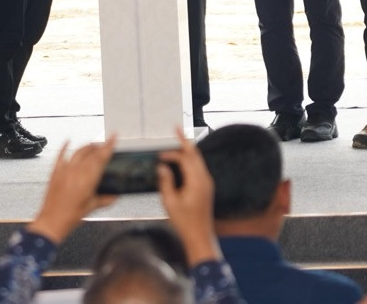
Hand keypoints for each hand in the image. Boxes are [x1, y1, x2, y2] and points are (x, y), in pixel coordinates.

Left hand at [25, 137, 117, 243]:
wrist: (52, 221)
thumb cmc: (70, 216)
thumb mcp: (91, 207)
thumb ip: (105, 199)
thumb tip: (114, 196)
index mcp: (88, 179)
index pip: (101, 157)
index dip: (109, 146)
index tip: (114, 137)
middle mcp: (76, 171)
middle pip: (90, 152)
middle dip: (100, 146)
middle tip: (105, 145)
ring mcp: (65, 170)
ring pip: (78, 151)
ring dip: (87, 146)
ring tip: (93, 146)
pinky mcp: (55, 172)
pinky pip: (60, 155)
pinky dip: (65, 147)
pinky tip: (67, 141)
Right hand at [158, 129, 218, 265]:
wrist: (200, 236)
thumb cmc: (184, 222)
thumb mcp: (170, 202)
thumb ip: (166, 182)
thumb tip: (162, 167)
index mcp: (196, 181)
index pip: (185, 158)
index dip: (172, 153)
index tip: (159, 154)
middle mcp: (205, 179)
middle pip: (195, 154)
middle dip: (184, 142)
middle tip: (175, 130)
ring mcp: (207, 182)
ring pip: (198, 160)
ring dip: (187, 151)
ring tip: (176, 143)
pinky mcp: (206, 187)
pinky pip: (198, 168)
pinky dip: (189, 161)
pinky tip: (180, 161)